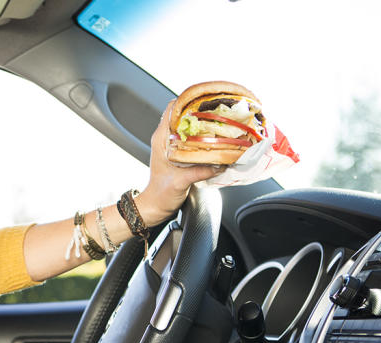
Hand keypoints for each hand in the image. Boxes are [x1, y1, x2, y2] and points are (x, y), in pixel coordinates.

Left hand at [137, 100, 222, 225]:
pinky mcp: (182, 152)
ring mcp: (174, 144)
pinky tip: (219, 136)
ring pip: (191, 125)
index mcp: (161, 138)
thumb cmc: (161, 194)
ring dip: (206, 121)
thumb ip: (199, 172)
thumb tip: (219, 164)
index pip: (173, 108)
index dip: (189, 100)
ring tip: (223, 119)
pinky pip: (195, 137)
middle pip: (185, 113)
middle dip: (202, 109)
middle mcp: (167, 138)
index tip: (207, 99)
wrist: (157, 205)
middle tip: (221, 108)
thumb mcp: (180, 182)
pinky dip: (206, 134)